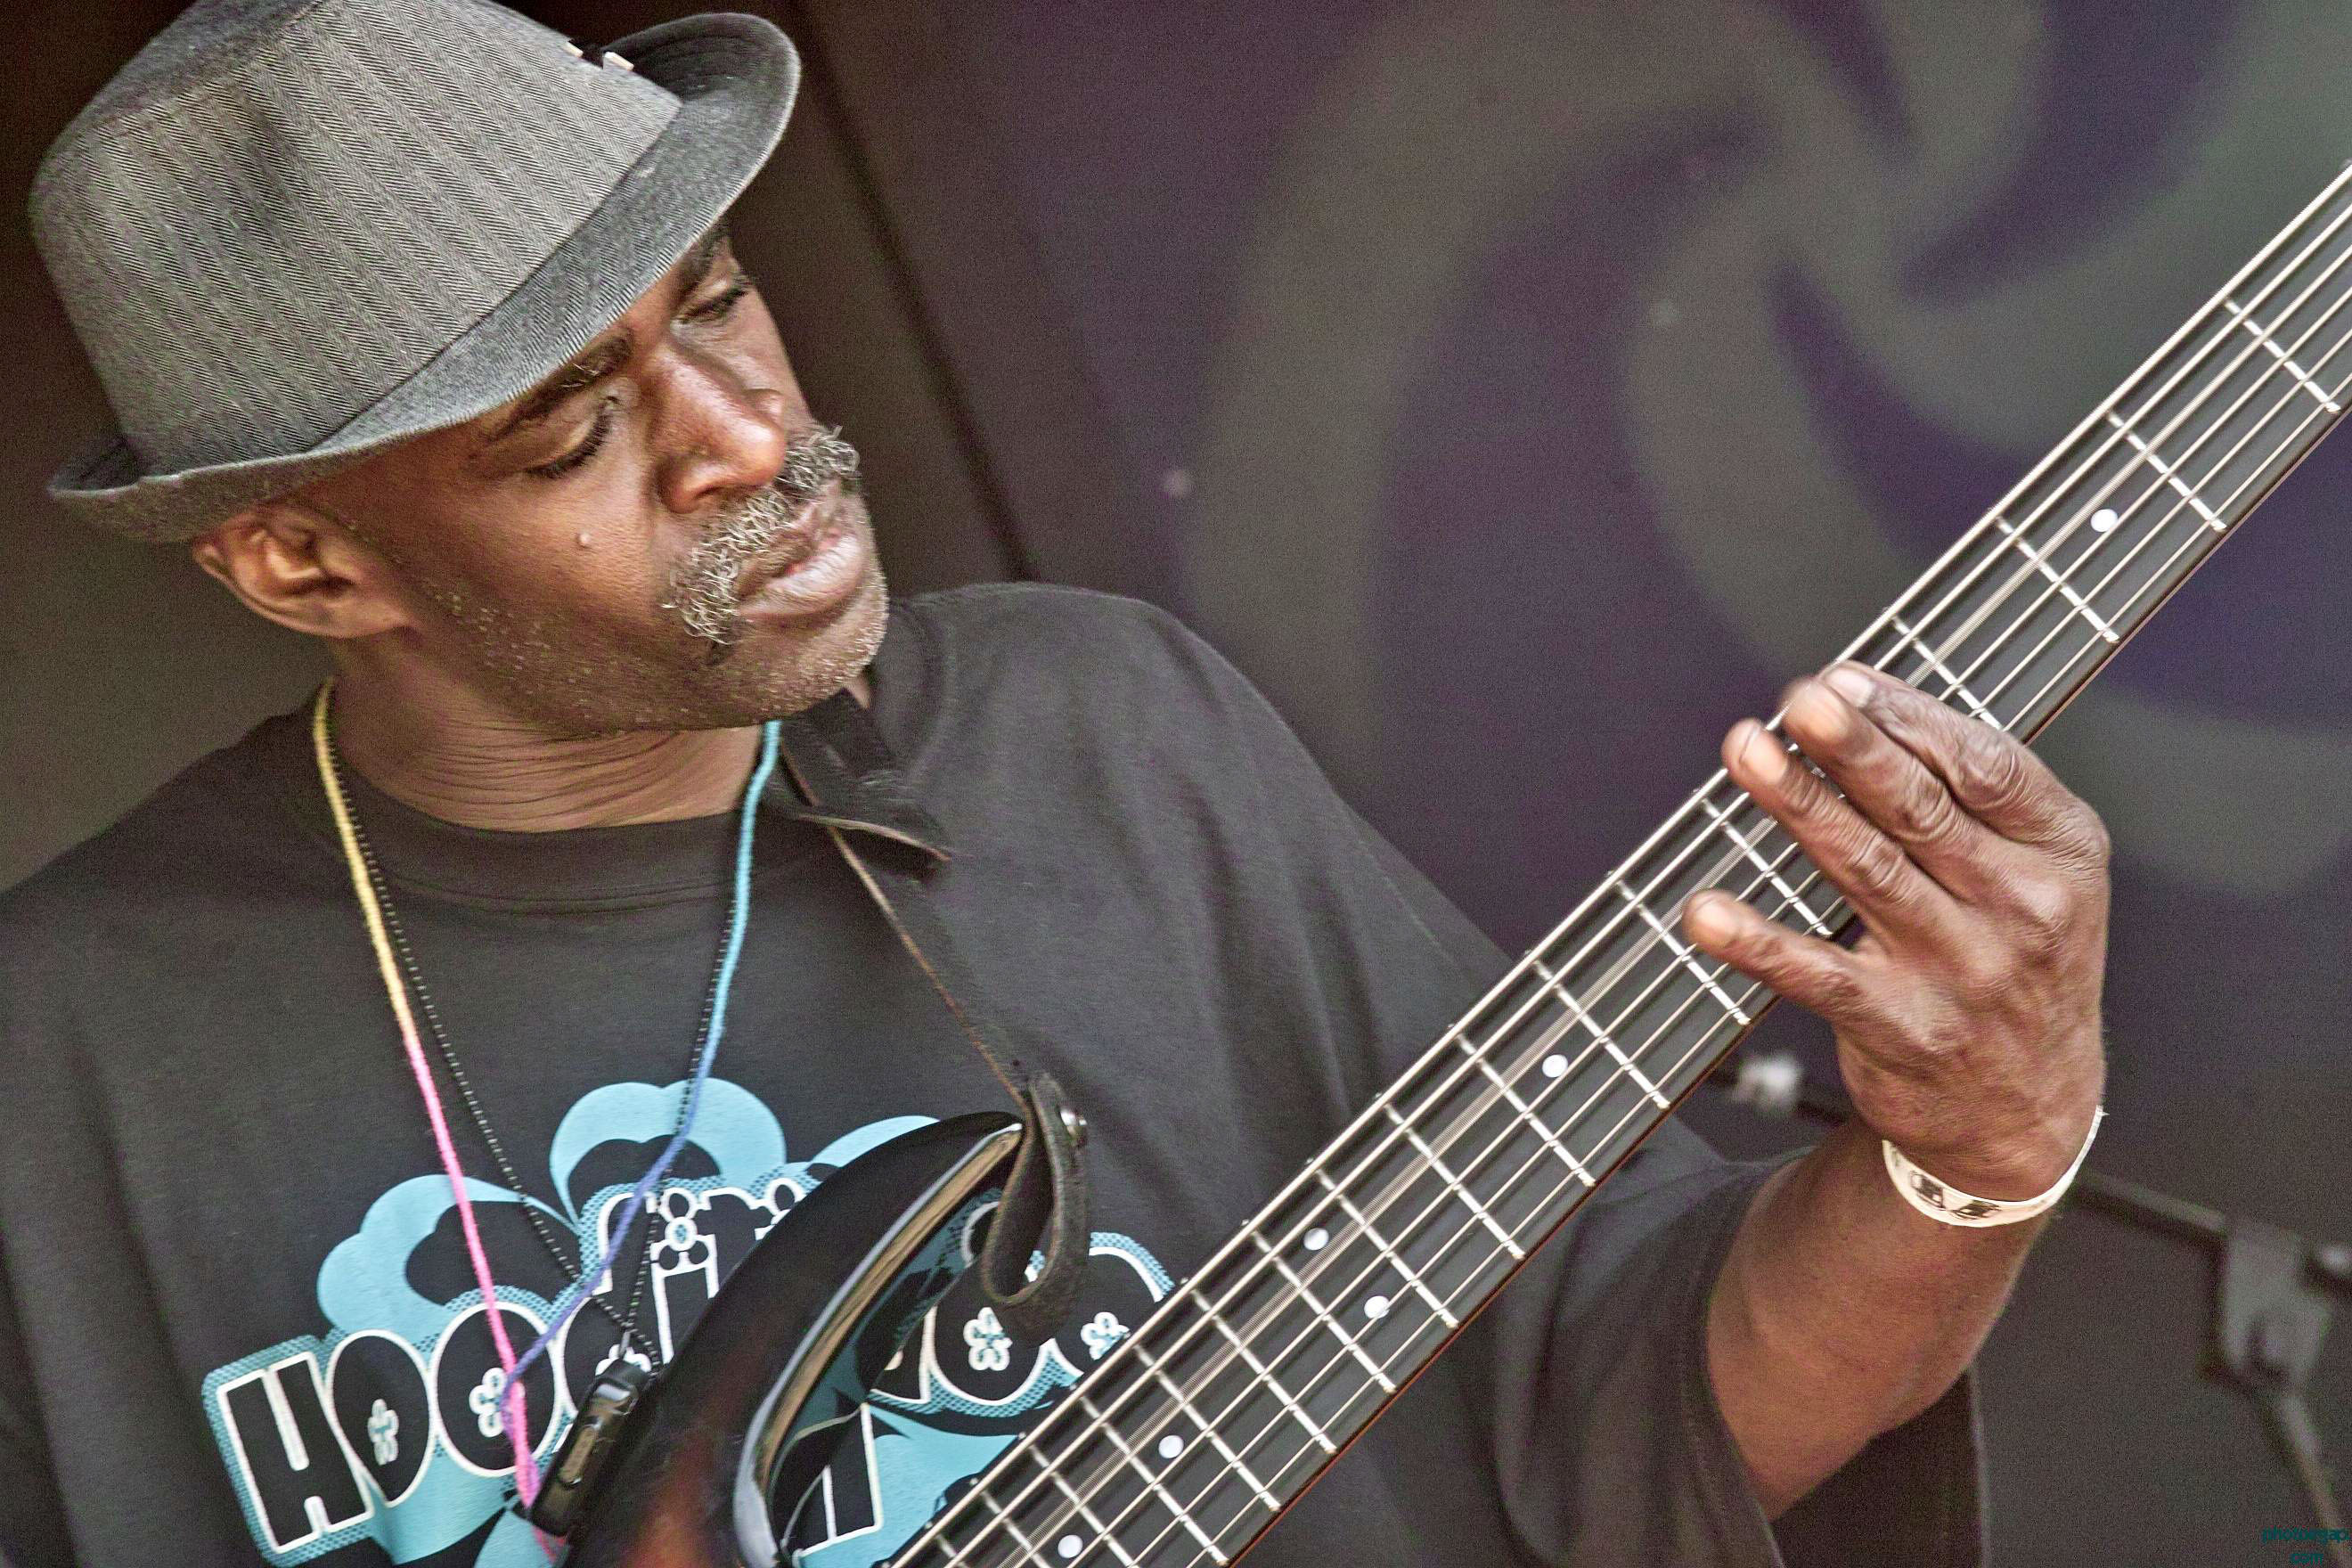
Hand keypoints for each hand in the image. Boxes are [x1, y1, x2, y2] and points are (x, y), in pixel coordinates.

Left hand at [1684, 662, 2108, 1200]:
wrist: (2027, 1112)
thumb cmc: (2016, 960)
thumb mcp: (2037, 871)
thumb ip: (1966, 793)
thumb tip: (1857, 701)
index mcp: (2061, 851)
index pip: (1986, 765)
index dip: (1910, 718)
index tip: (1841, 681)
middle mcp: (2021, 907)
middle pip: (1922, 810)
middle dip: (1853, 749)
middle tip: (1799, 701)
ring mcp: (1962, 970)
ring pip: (1867, 871)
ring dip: (1801, 807)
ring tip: (1748, 753)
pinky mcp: (1903, 1027)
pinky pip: (1817, 975)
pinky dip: (1758, 942)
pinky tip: (1706, 912)